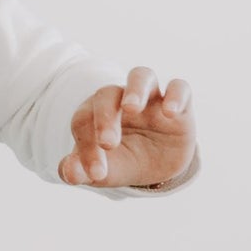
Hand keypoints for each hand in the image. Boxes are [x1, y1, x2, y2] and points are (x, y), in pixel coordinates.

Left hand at [59, 67, 194, 188]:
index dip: (86, 147)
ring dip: (135, 89)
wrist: (159, 166)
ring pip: (141, 76)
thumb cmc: (124, 160)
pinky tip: (170, 112)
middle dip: (105, 118)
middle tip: (108, 144)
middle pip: (107, 94)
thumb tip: (69, 174)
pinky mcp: (180, 106)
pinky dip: (175, 95)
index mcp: (95, 113)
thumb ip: (84, 171)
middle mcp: (120, 100)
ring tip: (132, 108)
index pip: (83, 121)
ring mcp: (150, 99)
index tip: (95, 173)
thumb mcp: (105, 172)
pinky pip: (180, 88)